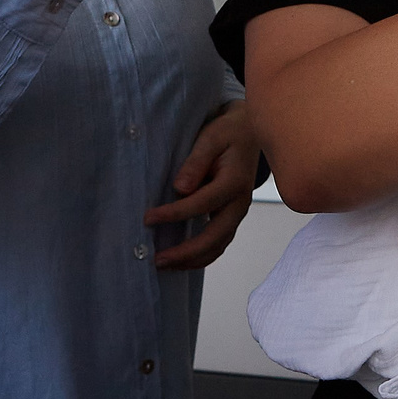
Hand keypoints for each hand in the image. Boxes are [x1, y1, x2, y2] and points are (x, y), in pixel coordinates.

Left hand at [149, 102, 258, 270]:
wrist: (250, 133)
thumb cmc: (228, 133)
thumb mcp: (211, 138)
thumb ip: (196, 162)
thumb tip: (181, 188)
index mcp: (234, 182)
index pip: (201, 204)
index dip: (174, 214)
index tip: (148, 218)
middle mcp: (240, 203)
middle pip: (214, 237)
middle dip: (185, 252)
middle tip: (158, 259)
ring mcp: (237, 214)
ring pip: (218, 246)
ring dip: (192, 260)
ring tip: (165, 265)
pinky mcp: (231, 218)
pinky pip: (218, 243)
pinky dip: (201, 256)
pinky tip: (181, 260)